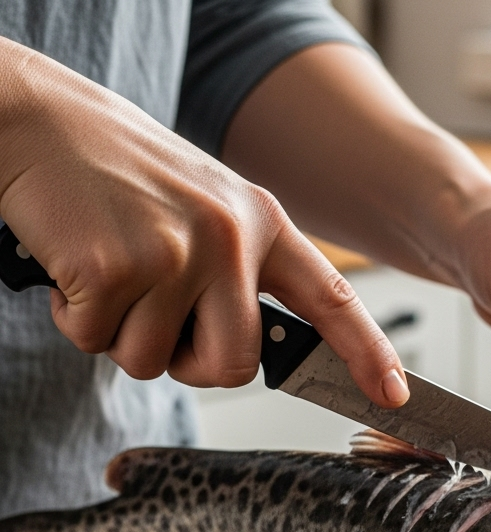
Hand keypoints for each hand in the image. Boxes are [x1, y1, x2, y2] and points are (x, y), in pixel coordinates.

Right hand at [0, 38, 407, 404]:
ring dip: (120, 334)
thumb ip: (237, 274)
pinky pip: (98, 342)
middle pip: (235, 366)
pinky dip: (75, 318)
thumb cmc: (117, 172)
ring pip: (155, 361)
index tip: (394, 395)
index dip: (368, 353)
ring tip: (106, 268)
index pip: (333, 300)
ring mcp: (176, 253)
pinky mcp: (116, 269)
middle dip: (190, 363)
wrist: (33, 116)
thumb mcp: (204, 208)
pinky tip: (72, 264)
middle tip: (153, 315)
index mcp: (262, 223)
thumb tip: (244, 352)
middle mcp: (231, 238)